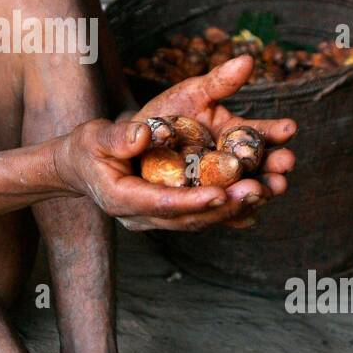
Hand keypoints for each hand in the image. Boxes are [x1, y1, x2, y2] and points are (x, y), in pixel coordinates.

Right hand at [55, 55, 295, 232]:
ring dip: (238, 206)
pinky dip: (233, 208)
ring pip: (203, 218)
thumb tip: (142, 134)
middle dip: (227, 206)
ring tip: (270, 187)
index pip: (163, 204)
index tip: (223, 193)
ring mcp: (160, 217)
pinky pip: (206, 213)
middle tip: (259, 189)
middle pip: (191, 217)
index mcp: (124, 200)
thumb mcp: (95, 138)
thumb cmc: (88, 149)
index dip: (194, 201)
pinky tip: (262, 197)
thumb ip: (117, 138)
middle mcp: (145, 216)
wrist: (82, 165)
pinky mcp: (173, 210)